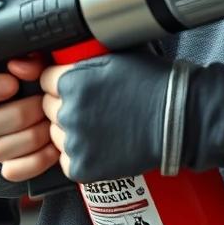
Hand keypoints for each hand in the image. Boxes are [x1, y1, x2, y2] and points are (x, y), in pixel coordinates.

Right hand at [0, 57, 60, 182]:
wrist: (36, 113)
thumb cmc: (33, 84)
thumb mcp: (32, 66)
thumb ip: (27, 59)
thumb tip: (20, 66)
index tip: (13, 83)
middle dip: (23, 112)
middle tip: (44, 102)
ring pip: (2, 149)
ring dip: (34, 135)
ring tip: (51, 121)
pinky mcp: (8, 168)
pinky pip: (15, 172)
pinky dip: (39, 159)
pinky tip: (53, 145)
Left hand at [41, 50, 178, 182]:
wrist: (177, 120)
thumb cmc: (151, 84)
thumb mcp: (112, 57)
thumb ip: (80, 61)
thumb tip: (62, 59)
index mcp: (71, 80)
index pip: (45, 81)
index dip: (60, 83)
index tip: (76, 87)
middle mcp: (68, 110)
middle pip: (48, 108)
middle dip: (65, 106)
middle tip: (93, 108)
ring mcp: (75, 141)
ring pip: (56, 134)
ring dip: (71, 131)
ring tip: (100, 127)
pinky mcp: (83, 167)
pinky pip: (67, 160)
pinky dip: (81, 156)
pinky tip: (100, 146)